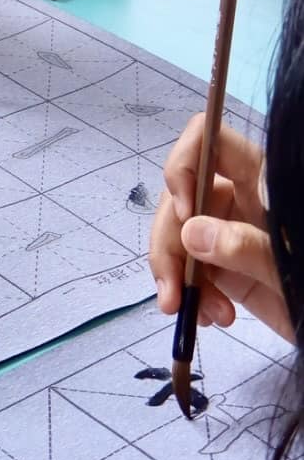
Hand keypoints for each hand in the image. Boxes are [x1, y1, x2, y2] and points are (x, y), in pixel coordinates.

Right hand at [150, 114, 289, 341]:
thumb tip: (189, 232)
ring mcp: (231, 234)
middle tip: (171, 293)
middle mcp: (239, 199)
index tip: (183, 214)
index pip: (207, 141)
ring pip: (180, 237)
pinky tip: (211, 318)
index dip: (184, 167)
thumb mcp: (293, 262)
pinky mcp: (231, 269)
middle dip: (168, 243)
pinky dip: (193, 295)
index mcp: (260, 178)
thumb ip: (248, 248)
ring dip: (178, 277)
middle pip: (181, 198)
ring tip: (199, 317)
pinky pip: (194, 271)